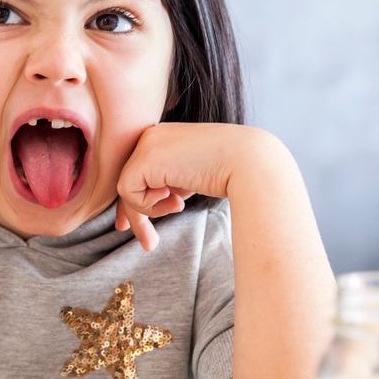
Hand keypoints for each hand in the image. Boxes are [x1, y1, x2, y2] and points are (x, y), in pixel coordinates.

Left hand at [115, 123, 270, 250]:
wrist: (250, 162)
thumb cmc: (231, 172)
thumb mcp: (192, 177)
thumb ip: (169, 185)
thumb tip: (146, 206)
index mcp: (164, 135)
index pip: (138, 171)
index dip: (137, 200)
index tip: (132, 226)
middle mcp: (151, 135)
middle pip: (130, 181)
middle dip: (135, 213)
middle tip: (148, 243)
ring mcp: (146, 144)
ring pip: (127, 189)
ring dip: (150, 210)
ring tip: (178, 207)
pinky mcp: (144, 159)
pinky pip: (129, 193)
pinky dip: (150, 206)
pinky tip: (176, 201)